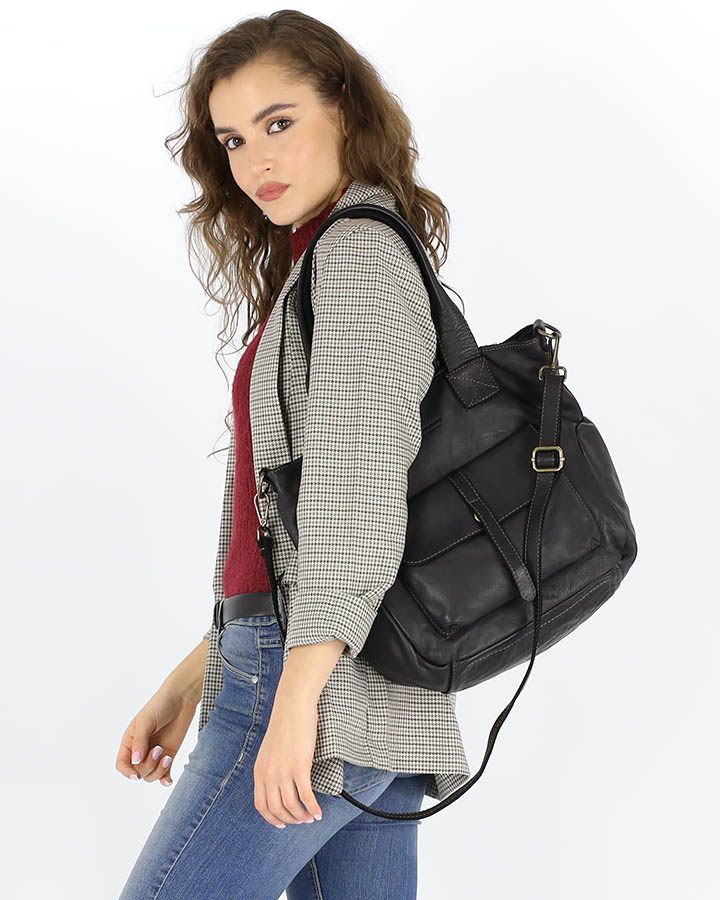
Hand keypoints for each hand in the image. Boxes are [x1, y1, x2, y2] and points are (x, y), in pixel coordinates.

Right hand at [115, 685, 195, 786]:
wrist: (181, 699)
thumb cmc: (160, 706)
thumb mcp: (146, 721)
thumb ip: (140, 741)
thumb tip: (135, 762)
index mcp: (130, 742)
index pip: (122, 764)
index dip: (126, 772)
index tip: (135, 775)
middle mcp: (141, 750)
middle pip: (138, 771)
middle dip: (148, 765)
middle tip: (159, 749)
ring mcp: (155, 754)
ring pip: (151, 775)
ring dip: (158, 770)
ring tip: (166, 756)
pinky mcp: (168, 755)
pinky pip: (164, 774)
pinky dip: (165, 779)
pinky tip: (169, 781)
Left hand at [253, 685, 323, 827]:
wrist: (292, 707)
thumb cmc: (285, 725)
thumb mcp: (270, 750)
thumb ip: (271, 768)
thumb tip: (280, 784)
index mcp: (259, 771)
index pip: (261, 805)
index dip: (272, 818)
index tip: (282, 824)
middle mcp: (269, 774)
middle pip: (276, 809)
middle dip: (290, 820)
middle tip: (301, 821)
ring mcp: (283, 772)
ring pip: (291, 806)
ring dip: (302, 816)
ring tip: (311, 817)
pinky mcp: (299, 767)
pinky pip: (306, 796)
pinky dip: (313, 808)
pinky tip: (319, 812)